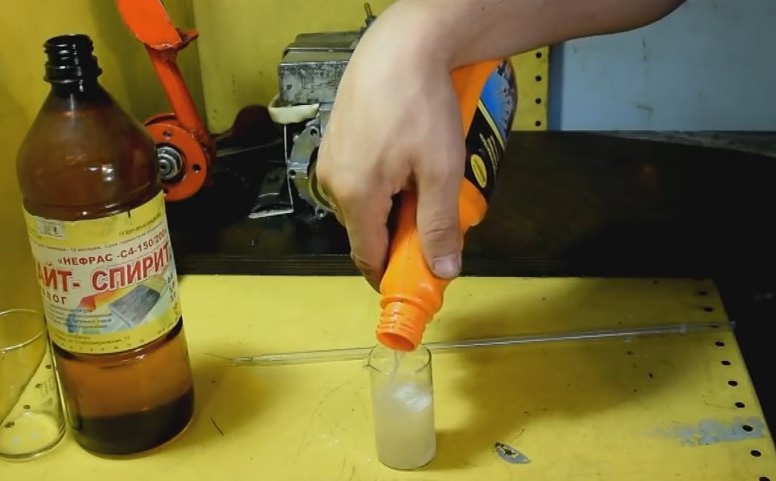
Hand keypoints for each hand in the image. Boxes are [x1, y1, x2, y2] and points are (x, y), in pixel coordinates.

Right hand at [316, 5, 465, 291]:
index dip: (393, 273)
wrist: (402, 45)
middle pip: (365, 231)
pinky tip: (407, 161)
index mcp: (356, 195)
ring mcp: (331, 158)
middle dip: (398, 235)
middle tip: (433, 220)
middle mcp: (333, 181)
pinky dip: (382, 183)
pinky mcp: (336, 140)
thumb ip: (439, 225)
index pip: (367, 257)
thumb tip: (443, 269)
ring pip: (363, 204)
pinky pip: (358, 178)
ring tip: (424, 182)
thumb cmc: (420, 102)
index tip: (417, 276)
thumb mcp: (441, 170)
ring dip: (392, 207)